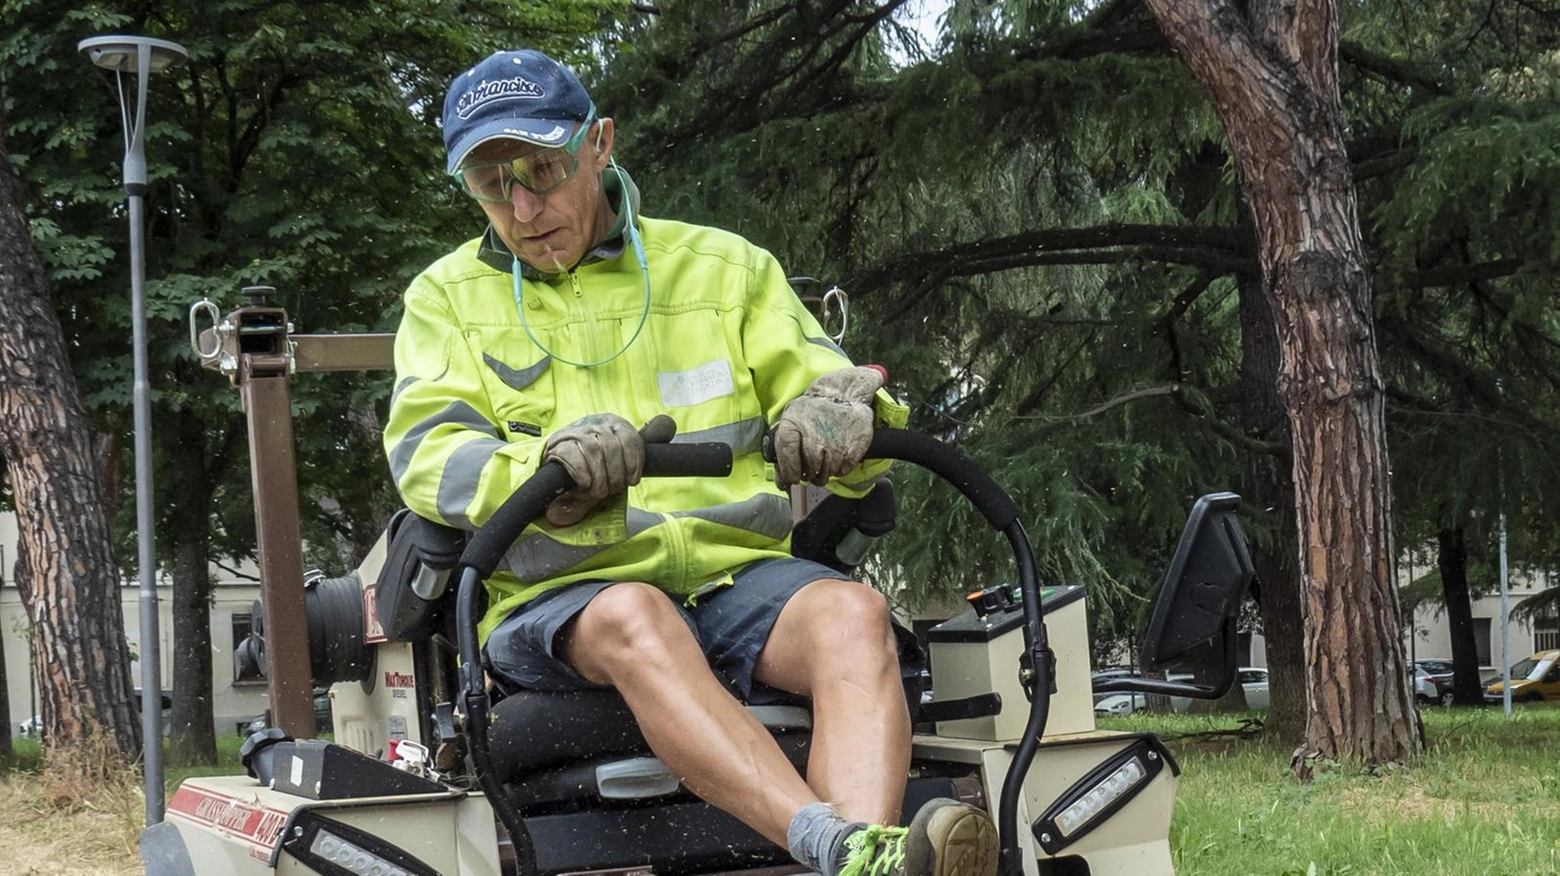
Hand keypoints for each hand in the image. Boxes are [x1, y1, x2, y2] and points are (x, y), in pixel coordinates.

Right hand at [544, 414, 676, 525]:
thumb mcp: (622, 452)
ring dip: (600, 477)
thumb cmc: (598, 463)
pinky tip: (585, 484)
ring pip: (594, 451)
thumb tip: (668, 423)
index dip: (634, 463)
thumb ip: (645, 441)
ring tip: (600, 491)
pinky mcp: (557, 444)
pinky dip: (583, 475)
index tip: (632, 481)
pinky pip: (574, 456)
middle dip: (616, 475)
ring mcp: (574, 432)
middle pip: (612, 447)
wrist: (563, 468)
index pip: (630, 438)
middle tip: (614, 489)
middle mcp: (594, 422)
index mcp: (614, 422)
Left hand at [772, 366, 884, 488]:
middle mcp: (814, 439)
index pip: (787, 458)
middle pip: (807, 471)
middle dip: (807, 474)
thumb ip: (783, 447)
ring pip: (825, 475)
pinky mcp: (852, 452)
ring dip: (823, 472)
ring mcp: (834, 447)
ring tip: (824, 457)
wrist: (844, 395)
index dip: (788, 472)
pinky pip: (841, 472)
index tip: (790, 479)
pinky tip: (837, 453)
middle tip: (810, 467)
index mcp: (793, 427)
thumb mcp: (791, 419)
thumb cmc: (814, 410)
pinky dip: (838, 468)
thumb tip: (781, 478)